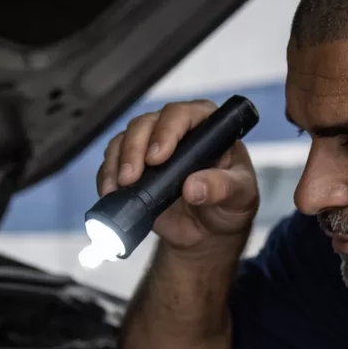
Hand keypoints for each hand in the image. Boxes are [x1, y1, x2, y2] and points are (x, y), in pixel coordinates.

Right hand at [97, 100, 258, 253]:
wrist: (207, 234)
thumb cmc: (230, 205)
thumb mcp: (240, 197)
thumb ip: (222, 189)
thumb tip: (194, 187)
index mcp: (209, 128)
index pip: (184, 115)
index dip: (167, 131)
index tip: (158, 157)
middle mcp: (177, 131)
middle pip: (147, 124)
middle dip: (134, 149)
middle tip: (132, 178)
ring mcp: (152, 147)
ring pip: (126, 139)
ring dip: (118, 162)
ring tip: (121, 187)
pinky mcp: (134, 167)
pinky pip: (113, 162)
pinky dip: (107, 176)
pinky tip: (110, 192)